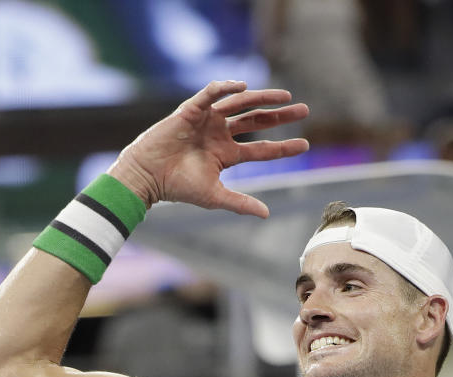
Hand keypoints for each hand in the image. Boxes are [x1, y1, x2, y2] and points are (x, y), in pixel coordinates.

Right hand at [108, 80, 308, 216]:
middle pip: (257, 120)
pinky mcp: (190, 111)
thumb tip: (267, 214)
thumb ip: (241, 203)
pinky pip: (210, 94)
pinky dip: (224, 88)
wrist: (147, 177)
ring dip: (262, 98)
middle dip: (280, 114)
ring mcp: (207, 121)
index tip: (305, 144)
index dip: (283, 147)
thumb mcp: (214, 196)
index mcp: (227, 154)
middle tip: (305, 109)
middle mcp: (220, 134)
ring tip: (285, 96)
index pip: (262, 148)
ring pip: (240, 104)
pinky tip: (241, 86)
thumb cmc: (177, 187)